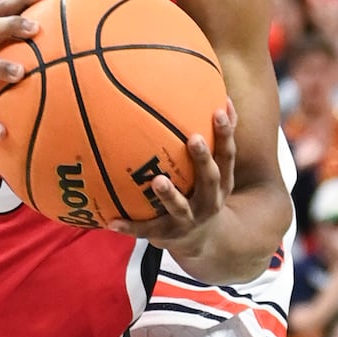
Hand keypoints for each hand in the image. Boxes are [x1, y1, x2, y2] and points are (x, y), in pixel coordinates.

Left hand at [111, 106, 236, 250]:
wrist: (203, 241)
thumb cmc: (204, 192)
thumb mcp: (217, 170)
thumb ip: (217, 137)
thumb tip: (221, 95)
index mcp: (222, 182)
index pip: (227, 155)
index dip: (225, 134)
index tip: (218, 111)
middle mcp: (210, 201)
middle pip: (210, 179)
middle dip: (203, 159)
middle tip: (194, 138)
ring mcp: (189, 220)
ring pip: (180, 207)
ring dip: (169, 195)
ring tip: (158, 180)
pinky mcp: (167, 234)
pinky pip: (146, 230)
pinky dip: (129, 226)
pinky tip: (110, 221)